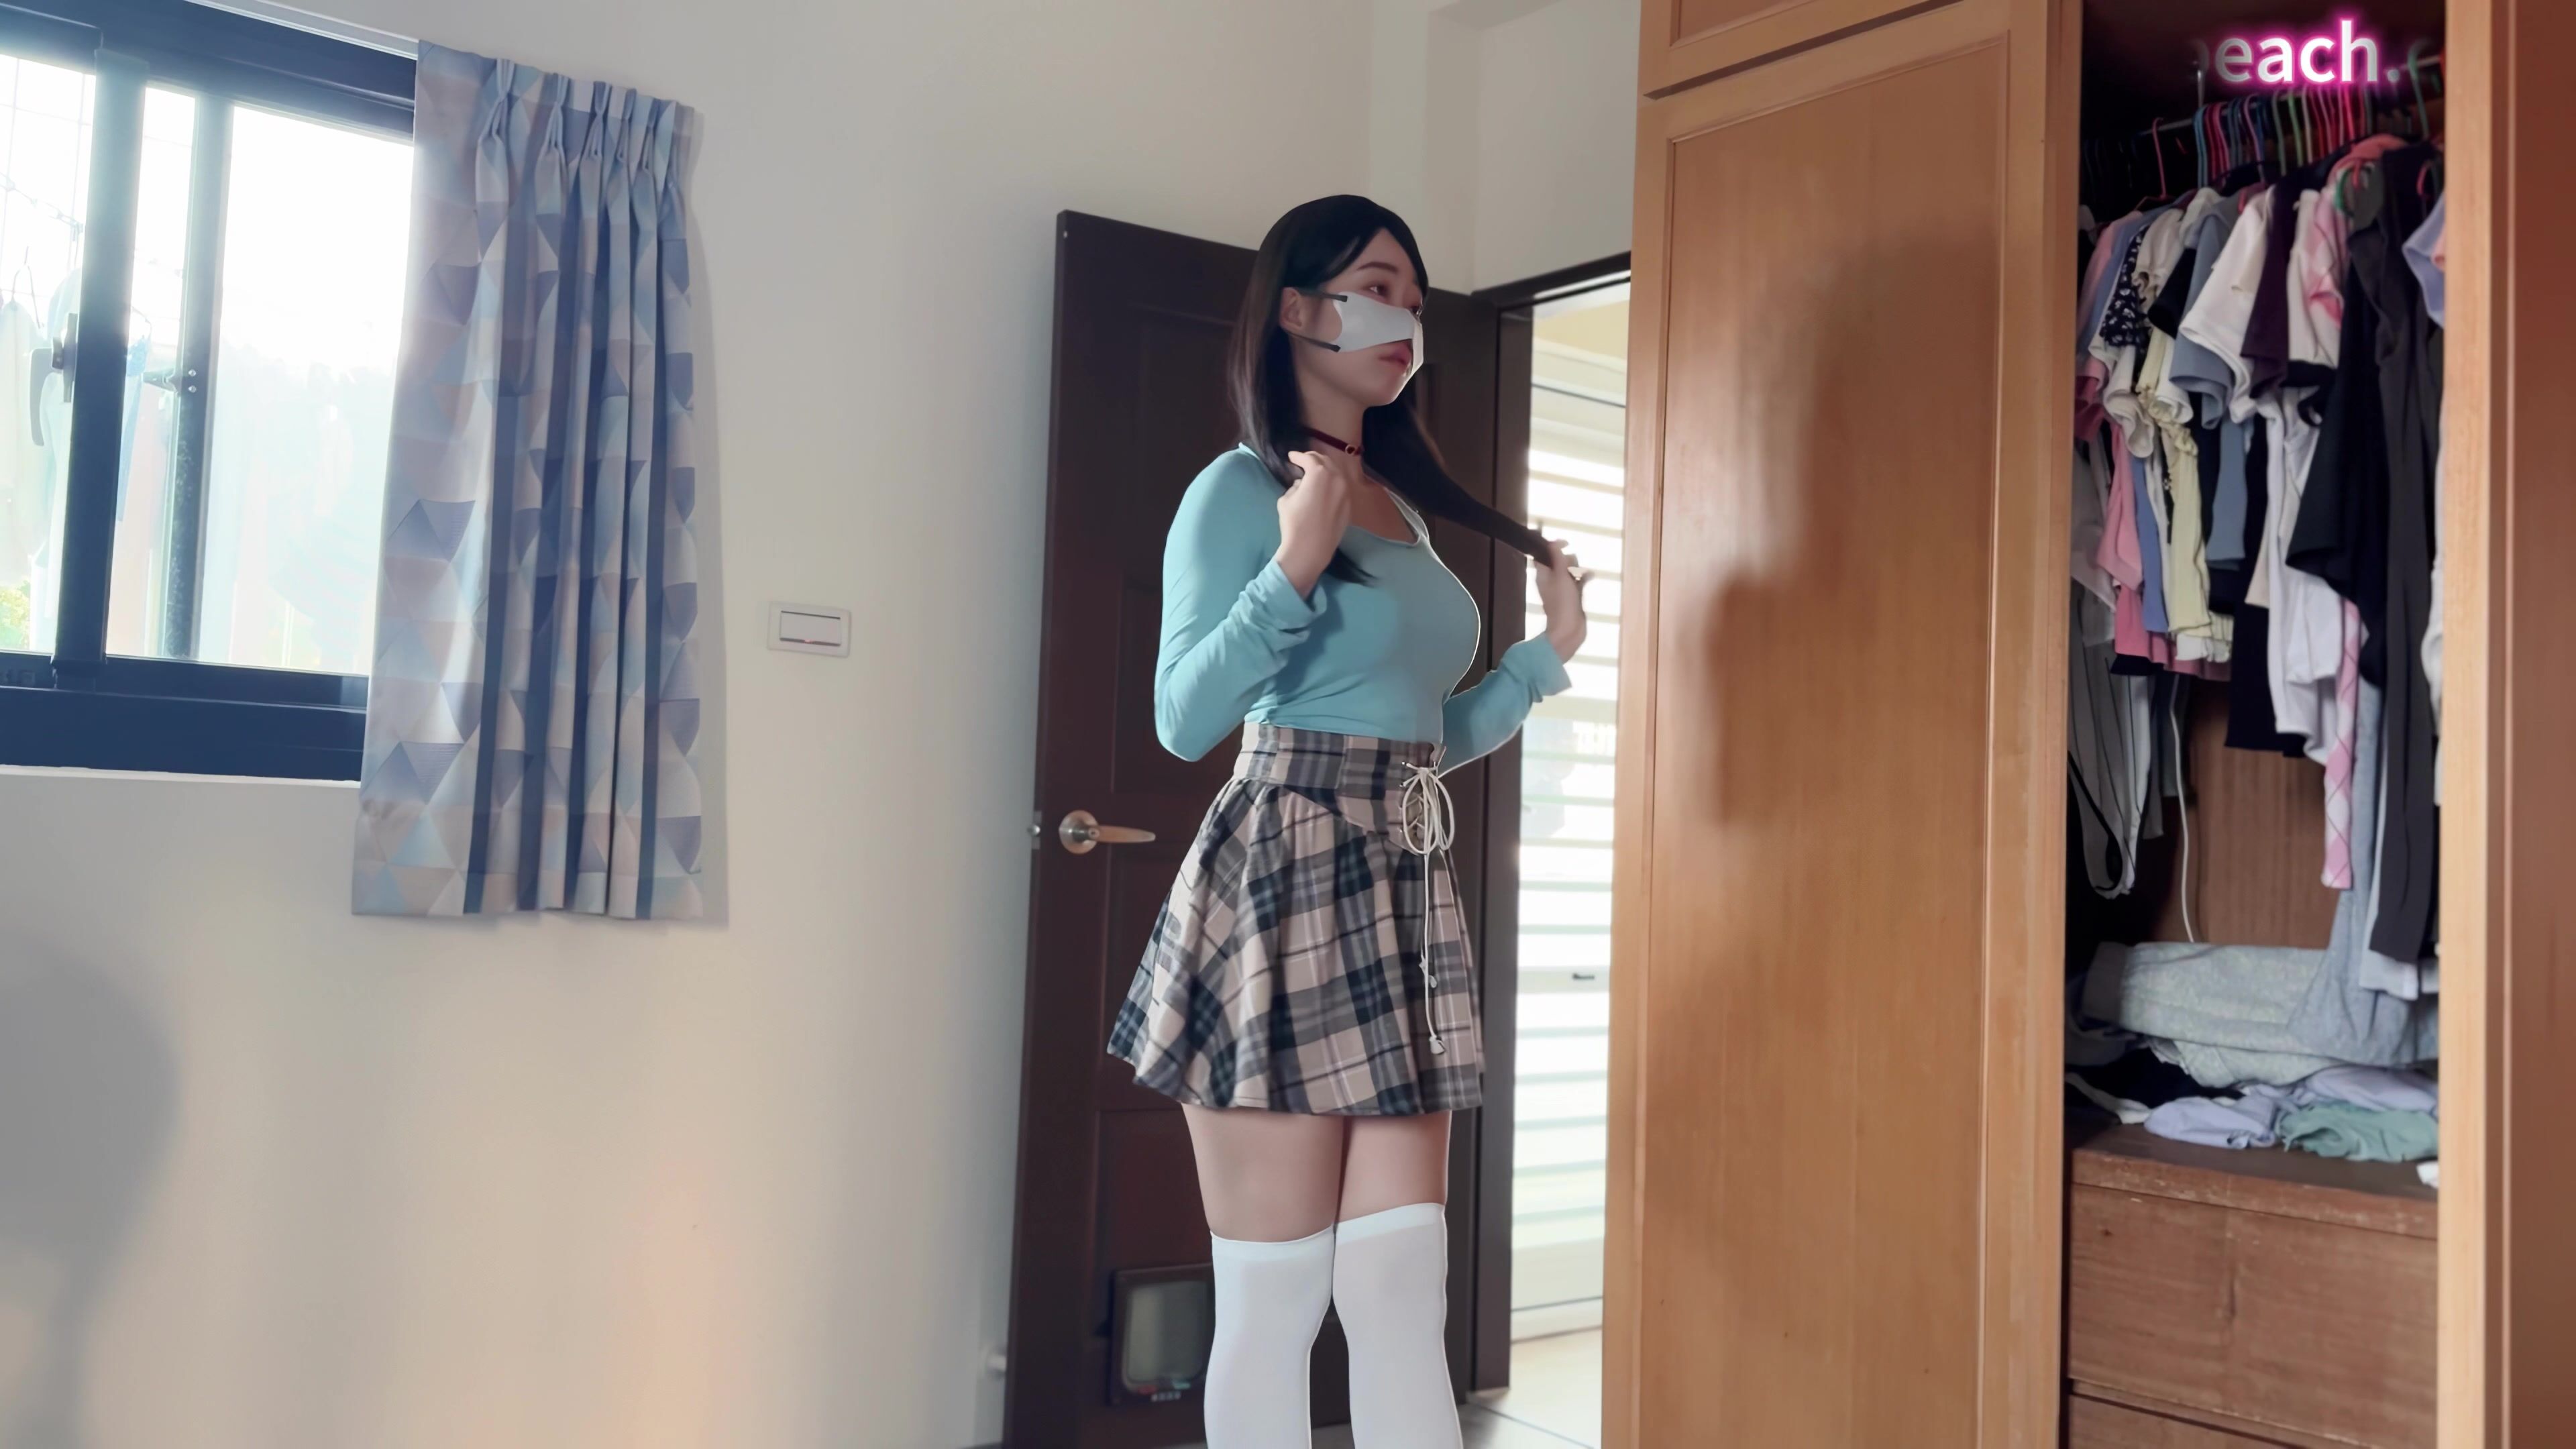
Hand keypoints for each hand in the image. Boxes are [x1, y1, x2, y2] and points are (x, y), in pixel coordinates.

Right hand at [1275, 449, 1358, 594]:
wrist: (1311, 549)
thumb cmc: (1294, 523)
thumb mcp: (1286, 499)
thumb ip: (1295, 486)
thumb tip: (1301, 484)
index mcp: (1319, 474)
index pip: (1308, 458)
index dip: (1298, 456)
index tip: (1291, 457)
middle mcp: (1336, 478)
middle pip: (1325, 462)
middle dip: (1313, 459)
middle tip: (1303, 461)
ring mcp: (1346, 491)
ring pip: (1336, 473)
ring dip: (1325, 470)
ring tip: (1314, 473)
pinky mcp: (1349, 505)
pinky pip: (1340, 487)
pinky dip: (1332, 483)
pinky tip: (1324, 488)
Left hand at [1534, 539, 1588, 663]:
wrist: (1569, 630)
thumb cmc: (1562, 603)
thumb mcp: (1560, 577)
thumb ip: (1557, 559)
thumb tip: (1552, 542)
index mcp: (1543, 576)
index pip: (1544, 555)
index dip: (1553, 547)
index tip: (1565, 544)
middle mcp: (1551, 580)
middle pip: (1560, 561)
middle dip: (1569, 560)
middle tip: (1571, 569)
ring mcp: (1563, 588)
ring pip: (1571, 571)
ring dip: (1578, 569)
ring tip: (1582, 575)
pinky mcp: (1573, 596)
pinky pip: (1579, 581)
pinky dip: (1584, 578)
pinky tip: (1590, 577)